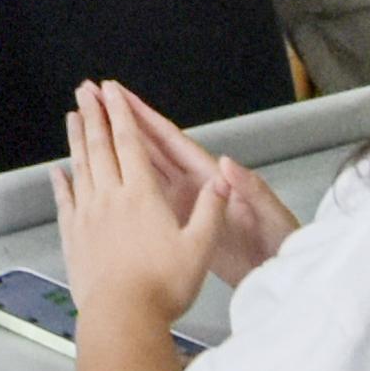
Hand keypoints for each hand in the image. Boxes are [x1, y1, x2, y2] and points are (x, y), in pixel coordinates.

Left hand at [54, 85, 266, 342]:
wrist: (122, 315)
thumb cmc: (162, 286)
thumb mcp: (200, 248)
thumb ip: (211, 212)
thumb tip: (222, 183)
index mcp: (142, 196)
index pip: (130, 144)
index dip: (121, 114)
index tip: (112, 92)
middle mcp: (110, 199)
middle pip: (99, 146)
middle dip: (93, 114)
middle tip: (84, 91)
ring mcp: (87, 216)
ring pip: (80, 167)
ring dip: (76, 139)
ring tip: (71, 117)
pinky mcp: (73, 236)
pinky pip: (65, 201)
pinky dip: (60, 182)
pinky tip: (57, 171)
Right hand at [87, 85, 297, 284]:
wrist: (278, 274)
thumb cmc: (277, 241)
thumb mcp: (269, 212)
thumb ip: (249, 188)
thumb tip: (227, 164)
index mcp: (211, 175)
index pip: (170, 140)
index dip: (144, 117)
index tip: (119, 96)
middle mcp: (194, 184)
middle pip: (150, 146)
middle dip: (122, 122)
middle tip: (94, 100)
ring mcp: (185, 203)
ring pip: (142, 169)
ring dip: (117, 148)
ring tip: (92, 129)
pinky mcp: (180, 224)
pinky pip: (145, 200)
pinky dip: (125, 186)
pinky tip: (107, 181)